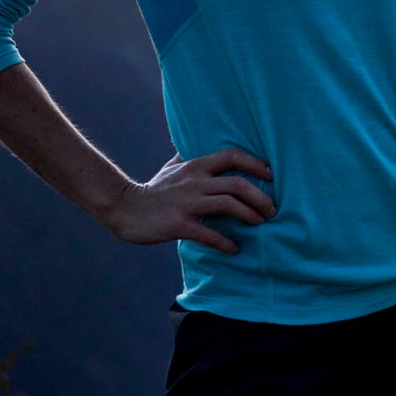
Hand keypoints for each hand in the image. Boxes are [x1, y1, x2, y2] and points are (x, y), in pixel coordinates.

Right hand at [102, 147, 276, 253]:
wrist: (123, 208)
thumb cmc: (152, 190)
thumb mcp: (171, 168)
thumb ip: (188, 157)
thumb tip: (197, 146)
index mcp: (195, 166)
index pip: (232, 156)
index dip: (256, 164)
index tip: (272, 175)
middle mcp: (194, 181)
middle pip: (237, 184)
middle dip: (260, 197)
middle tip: (271, 209)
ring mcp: (187, 203)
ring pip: (228, 205)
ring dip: (249, 216)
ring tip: (259, 224)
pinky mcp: (179, 224)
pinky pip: (210, 234)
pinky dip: (226, 243)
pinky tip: (234, 249)